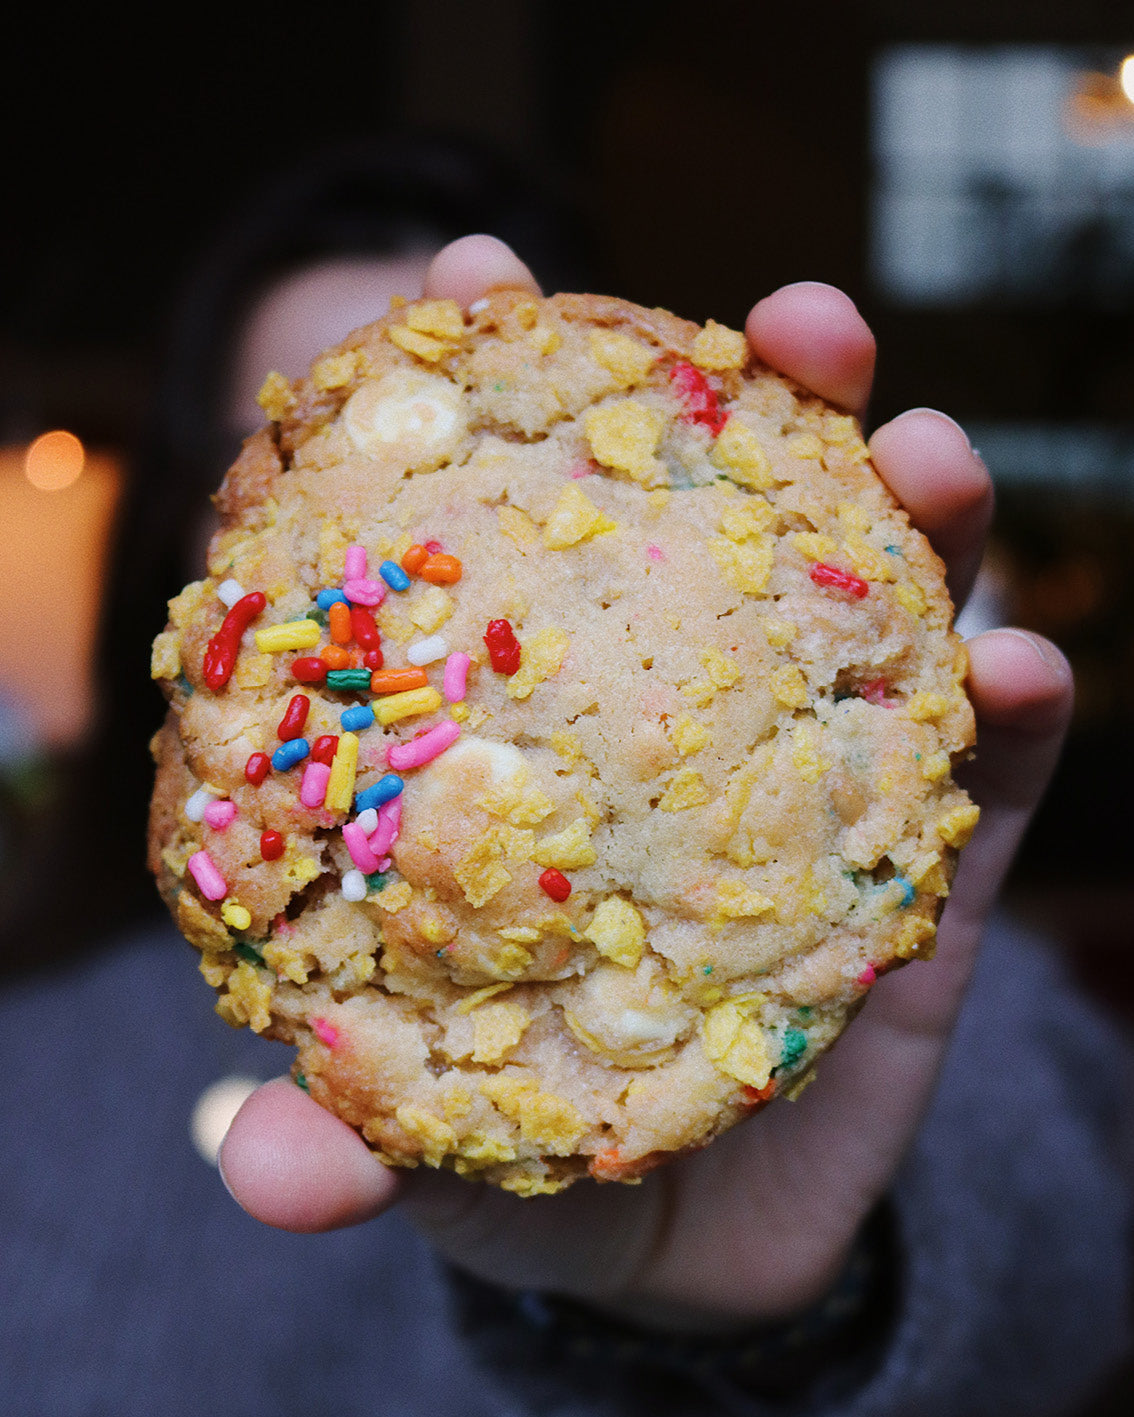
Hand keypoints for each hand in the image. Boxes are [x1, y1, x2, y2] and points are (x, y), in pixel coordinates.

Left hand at [220, 235, 1072, 1331]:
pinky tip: (1026, 665)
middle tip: (789, 324)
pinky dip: (1014, 708)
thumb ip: (351, 1136)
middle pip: (726, 527)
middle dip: (762, 401)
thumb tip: (261, 1168)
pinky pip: (985, 772)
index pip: (518, 530)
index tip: (475, 267)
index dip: (500, 390)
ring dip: (918, 511)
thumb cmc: (515, 1157)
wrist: (672, 1259)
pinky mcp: (922, 879)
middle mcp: (675, 732)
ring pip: (878, 609)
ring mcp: (804, 787)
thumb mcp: (427, 1134)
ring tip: (923, 447)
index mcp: (539, 745)